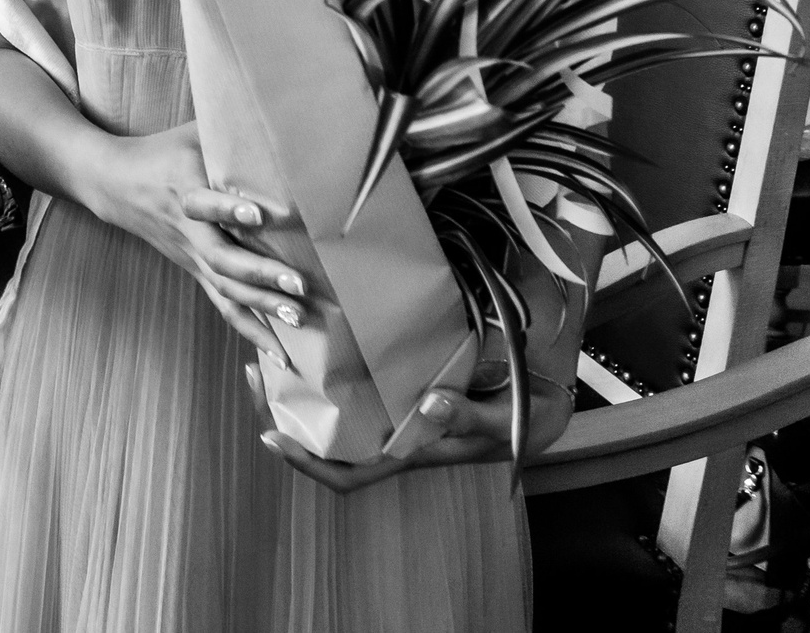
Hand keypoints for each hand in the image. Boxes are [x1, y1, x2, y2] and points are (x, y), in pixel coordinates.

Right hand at [80, 122, 308, 356]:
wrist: (113, 183)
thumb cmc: (164, 150)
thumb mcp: (193, 131)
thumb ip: (233, 128)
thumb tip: (286, 111)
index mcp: (184, 187)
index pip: (205, 203)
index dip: (229, 208)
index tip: (260, 213)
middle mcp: (187, 228)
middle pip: (221, 257)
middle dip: (261, 273)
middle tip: (298, 285)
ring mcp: (190, 255)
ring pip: (224, 287)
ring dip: (262, 306)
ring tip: (299, 318)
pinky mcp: (194, 271)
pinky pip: (223, 305)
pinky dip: (250, 330)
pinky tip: (279, 353)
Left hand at [247, 362, 575, 492]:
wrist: (551, 394)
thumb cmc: (531, 412)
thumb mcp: (508, 418)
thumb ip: (470, 418)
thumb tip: (427, 406)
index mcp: (414, 452)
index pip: (352, 474)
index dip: (308, 464)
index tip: (269, 436)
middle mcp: (396, 435)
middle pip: (329, 442)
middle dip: (286, 413)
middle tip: (257, 370)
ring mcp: (398, 411)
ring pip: (338, 411)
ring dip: (302, 388)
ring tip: (273, 350)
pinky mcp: (406, 385)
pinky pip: (360, 384)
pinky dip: (333, 367)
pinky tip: (319, 335)